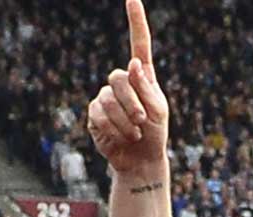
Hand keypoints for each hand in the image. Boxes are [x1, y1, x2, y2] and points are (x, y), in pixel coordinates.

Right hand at [88, 0, 168, 174]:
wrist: (140, 160)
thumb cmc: (154, 134)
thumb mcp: (159, 110)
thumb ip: (146, 87)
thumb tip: (131, 64)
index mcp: (142, 76)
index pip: (139, 43)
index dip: (136, 20)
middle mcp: (122, 83)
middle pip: (118, 78)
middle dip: (131, 102)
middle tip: (142, 121)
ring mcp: (106, 97)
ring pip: (107, 98)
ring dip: (124, 119)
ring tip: (134, 133)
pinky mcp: (94, 114)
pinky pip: (98, 114)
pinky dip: (113, 128)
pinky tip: (122, 138)